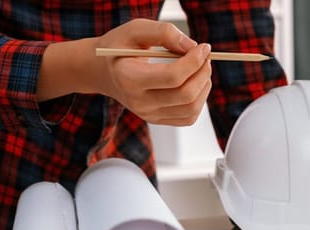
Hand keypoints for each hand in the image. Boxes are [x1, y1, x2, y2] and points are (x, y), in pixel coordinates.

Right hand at [94, 19, 211, 125]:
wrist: (104, 71)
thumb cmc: (121, 47)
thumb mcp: (135, 30)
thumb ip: (164, 32)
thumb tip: (193, 47)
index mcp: (129, 78)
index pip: (172, 77)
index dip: (194, 61)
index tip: (203, 47)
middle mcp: (138, 102)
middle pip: (185, 94)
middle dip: (202, 73)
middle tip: (205, 57)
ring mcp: (148, 114)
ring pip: (191, 108)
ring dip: (204, 85)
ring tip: (200, 68)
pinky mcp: (157, 120)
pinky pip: (189, 117)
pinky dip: (199, 99)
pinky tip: (194, 82)